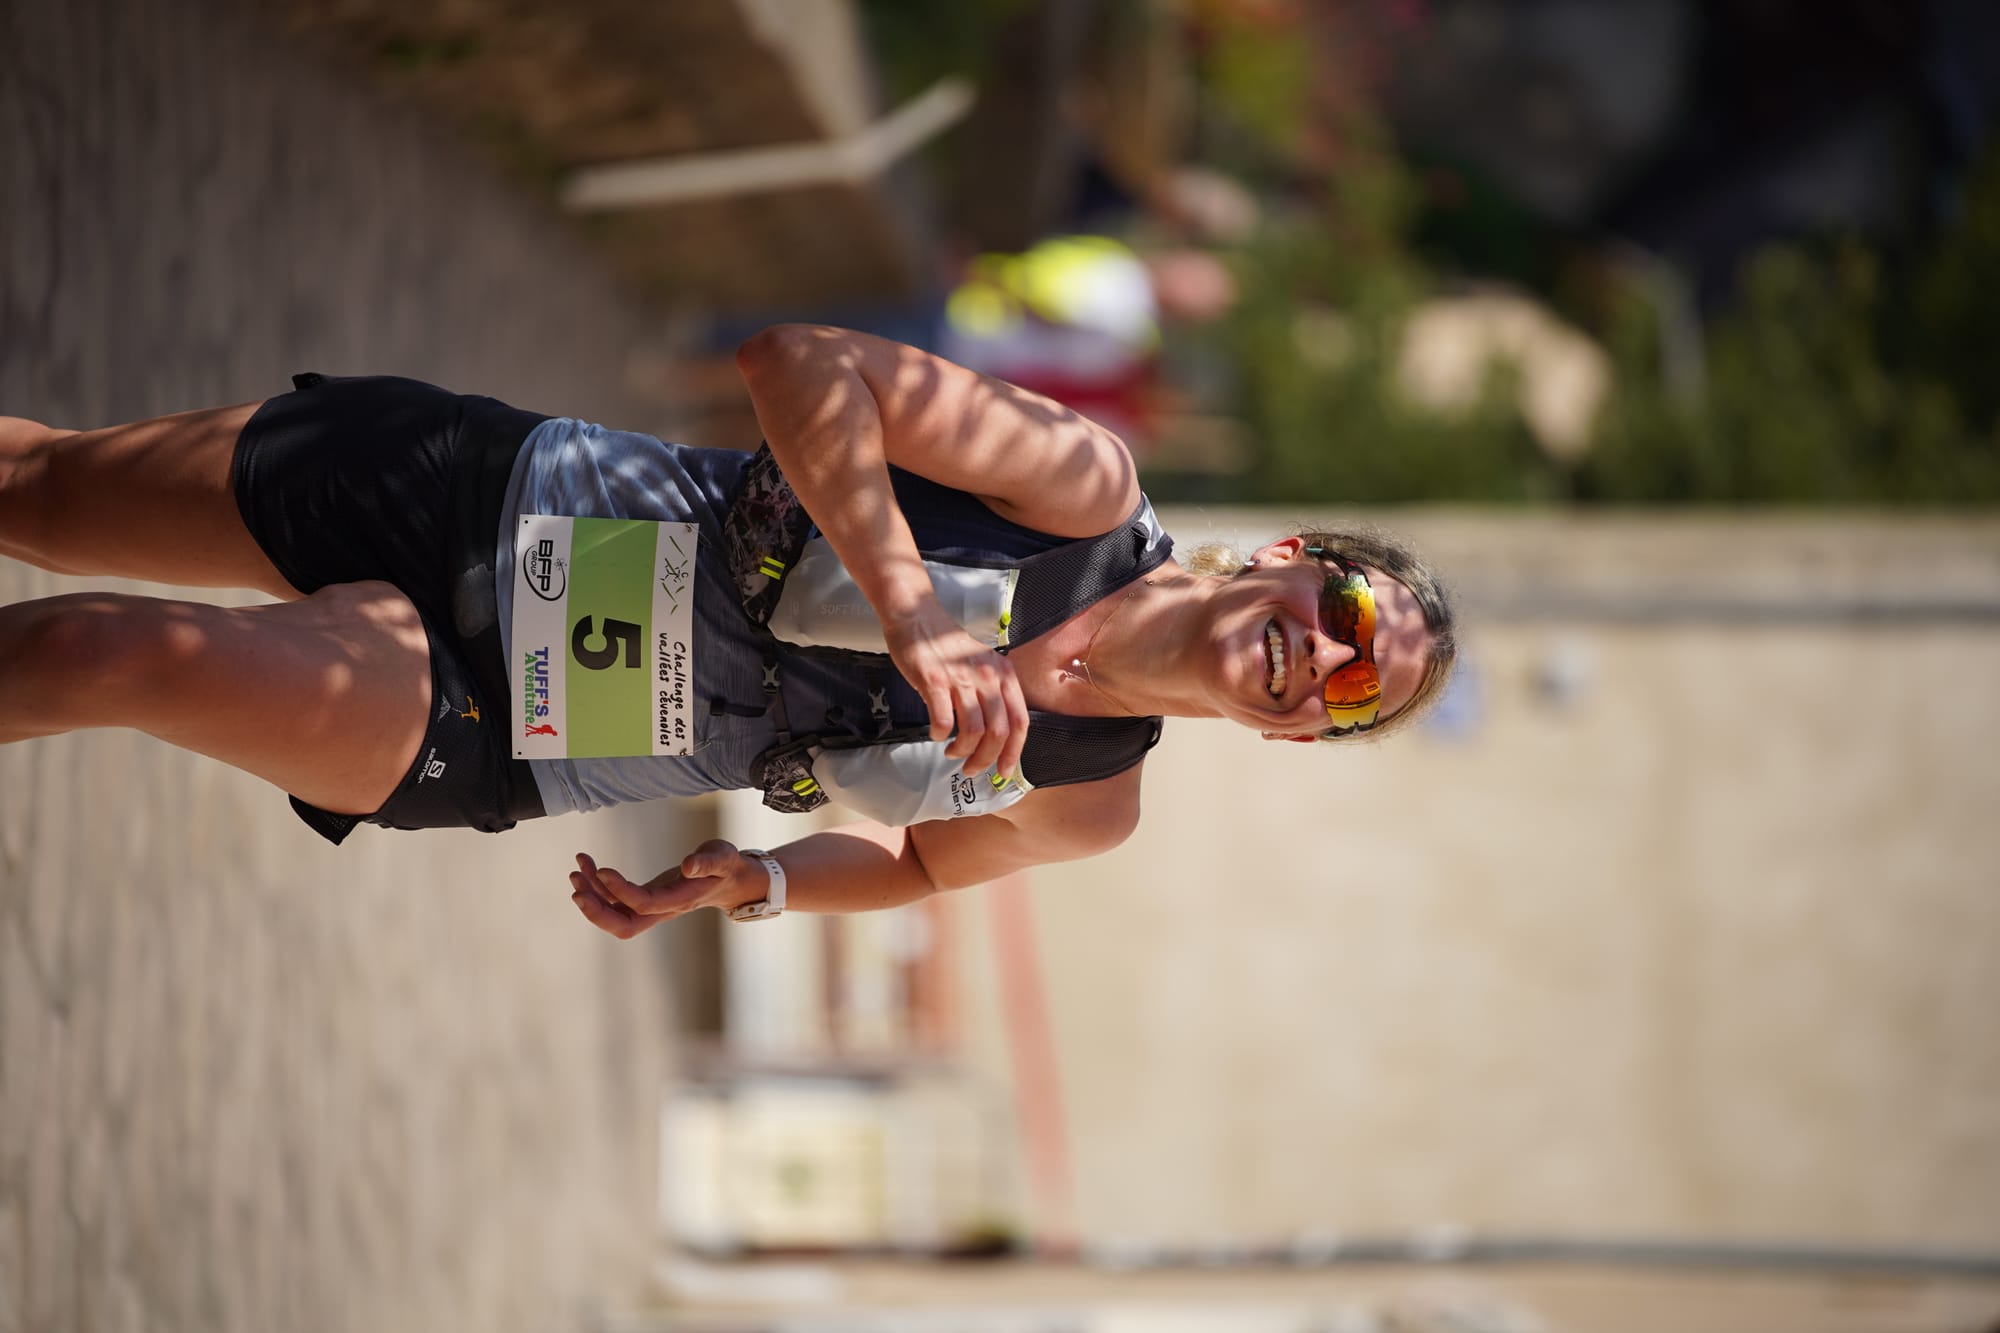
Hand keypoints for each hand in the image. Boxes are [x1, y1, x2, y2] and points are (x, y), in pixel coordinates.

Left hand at [567, 842, 762, 939]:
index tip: (603, 870)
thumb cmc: (725, 866)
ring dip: (591, 895)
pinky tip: (587, 864)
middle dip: (596, 912)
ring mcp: (649, 908)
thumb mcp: (723, 857)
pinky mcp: (642, 900)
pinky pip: (613, 900)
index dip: (620, 891)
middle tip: (576, 889)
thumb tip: (688, 865)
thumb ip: (708, 861)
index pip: (643, 904)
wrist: (728, 881)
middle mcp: (661, 910)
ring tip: (577, 868)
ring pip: (613, 914)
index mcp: (679, 900)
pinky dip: (596, 885)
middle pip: (623, 926)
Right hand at [880, 598, 1029, 778]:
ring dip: (962, 751)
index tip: (1003, 770)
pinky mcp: (935, 680)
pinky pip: (943, 720)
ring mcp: (961, 678)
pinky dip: (939, 735)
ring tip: (952, 752)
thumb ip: (992, 696)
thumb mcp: (982, 667)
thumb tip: (995, 737)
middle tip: (971, 768)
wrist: (918, 617)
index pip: (1020, 722)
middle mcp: (988, 676)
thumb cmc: (947, 647)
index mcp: (1004, 674)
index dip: (1013, 752)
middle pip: (998, 732)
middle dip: (985, 759)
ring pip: (973, 731)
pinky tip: (935, 734)